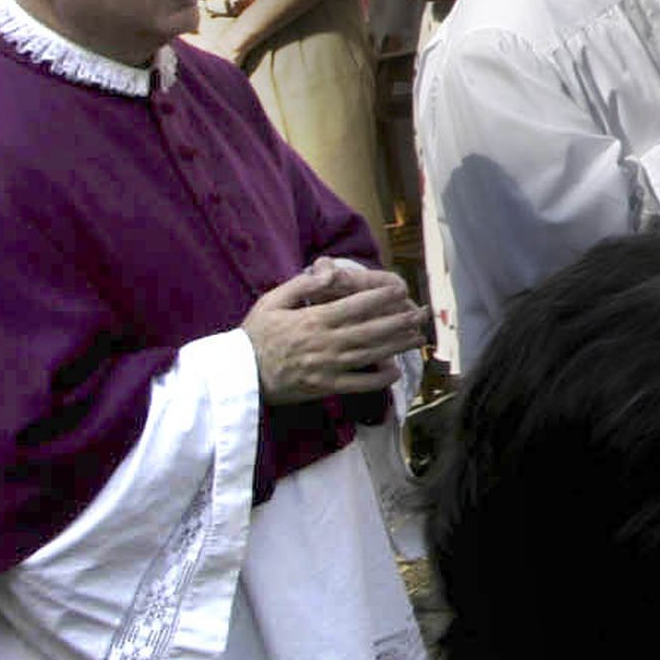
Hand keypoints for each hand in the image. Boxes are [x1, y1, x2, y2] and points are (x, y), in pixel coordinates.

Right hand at [242, 262, 423, 403]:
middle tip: (422, 313)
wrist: (237, 377)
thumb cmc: (255, 335)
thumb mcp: (272, 300)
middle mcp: (326, 343)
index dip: (382, 298)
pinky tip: (395, 371)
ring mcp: (327, 368)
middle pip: (372, 330)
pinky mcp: (325, 388)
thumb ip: (303, 285)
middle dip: (400, 321)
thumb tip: (330, 271)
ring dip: (397, 346)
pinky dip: (379, 379)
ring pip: (371, 355)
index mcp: (314, 320)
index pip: (357, 306)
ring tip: (418, 337)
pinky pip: (358, 384)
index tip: (402, 290)